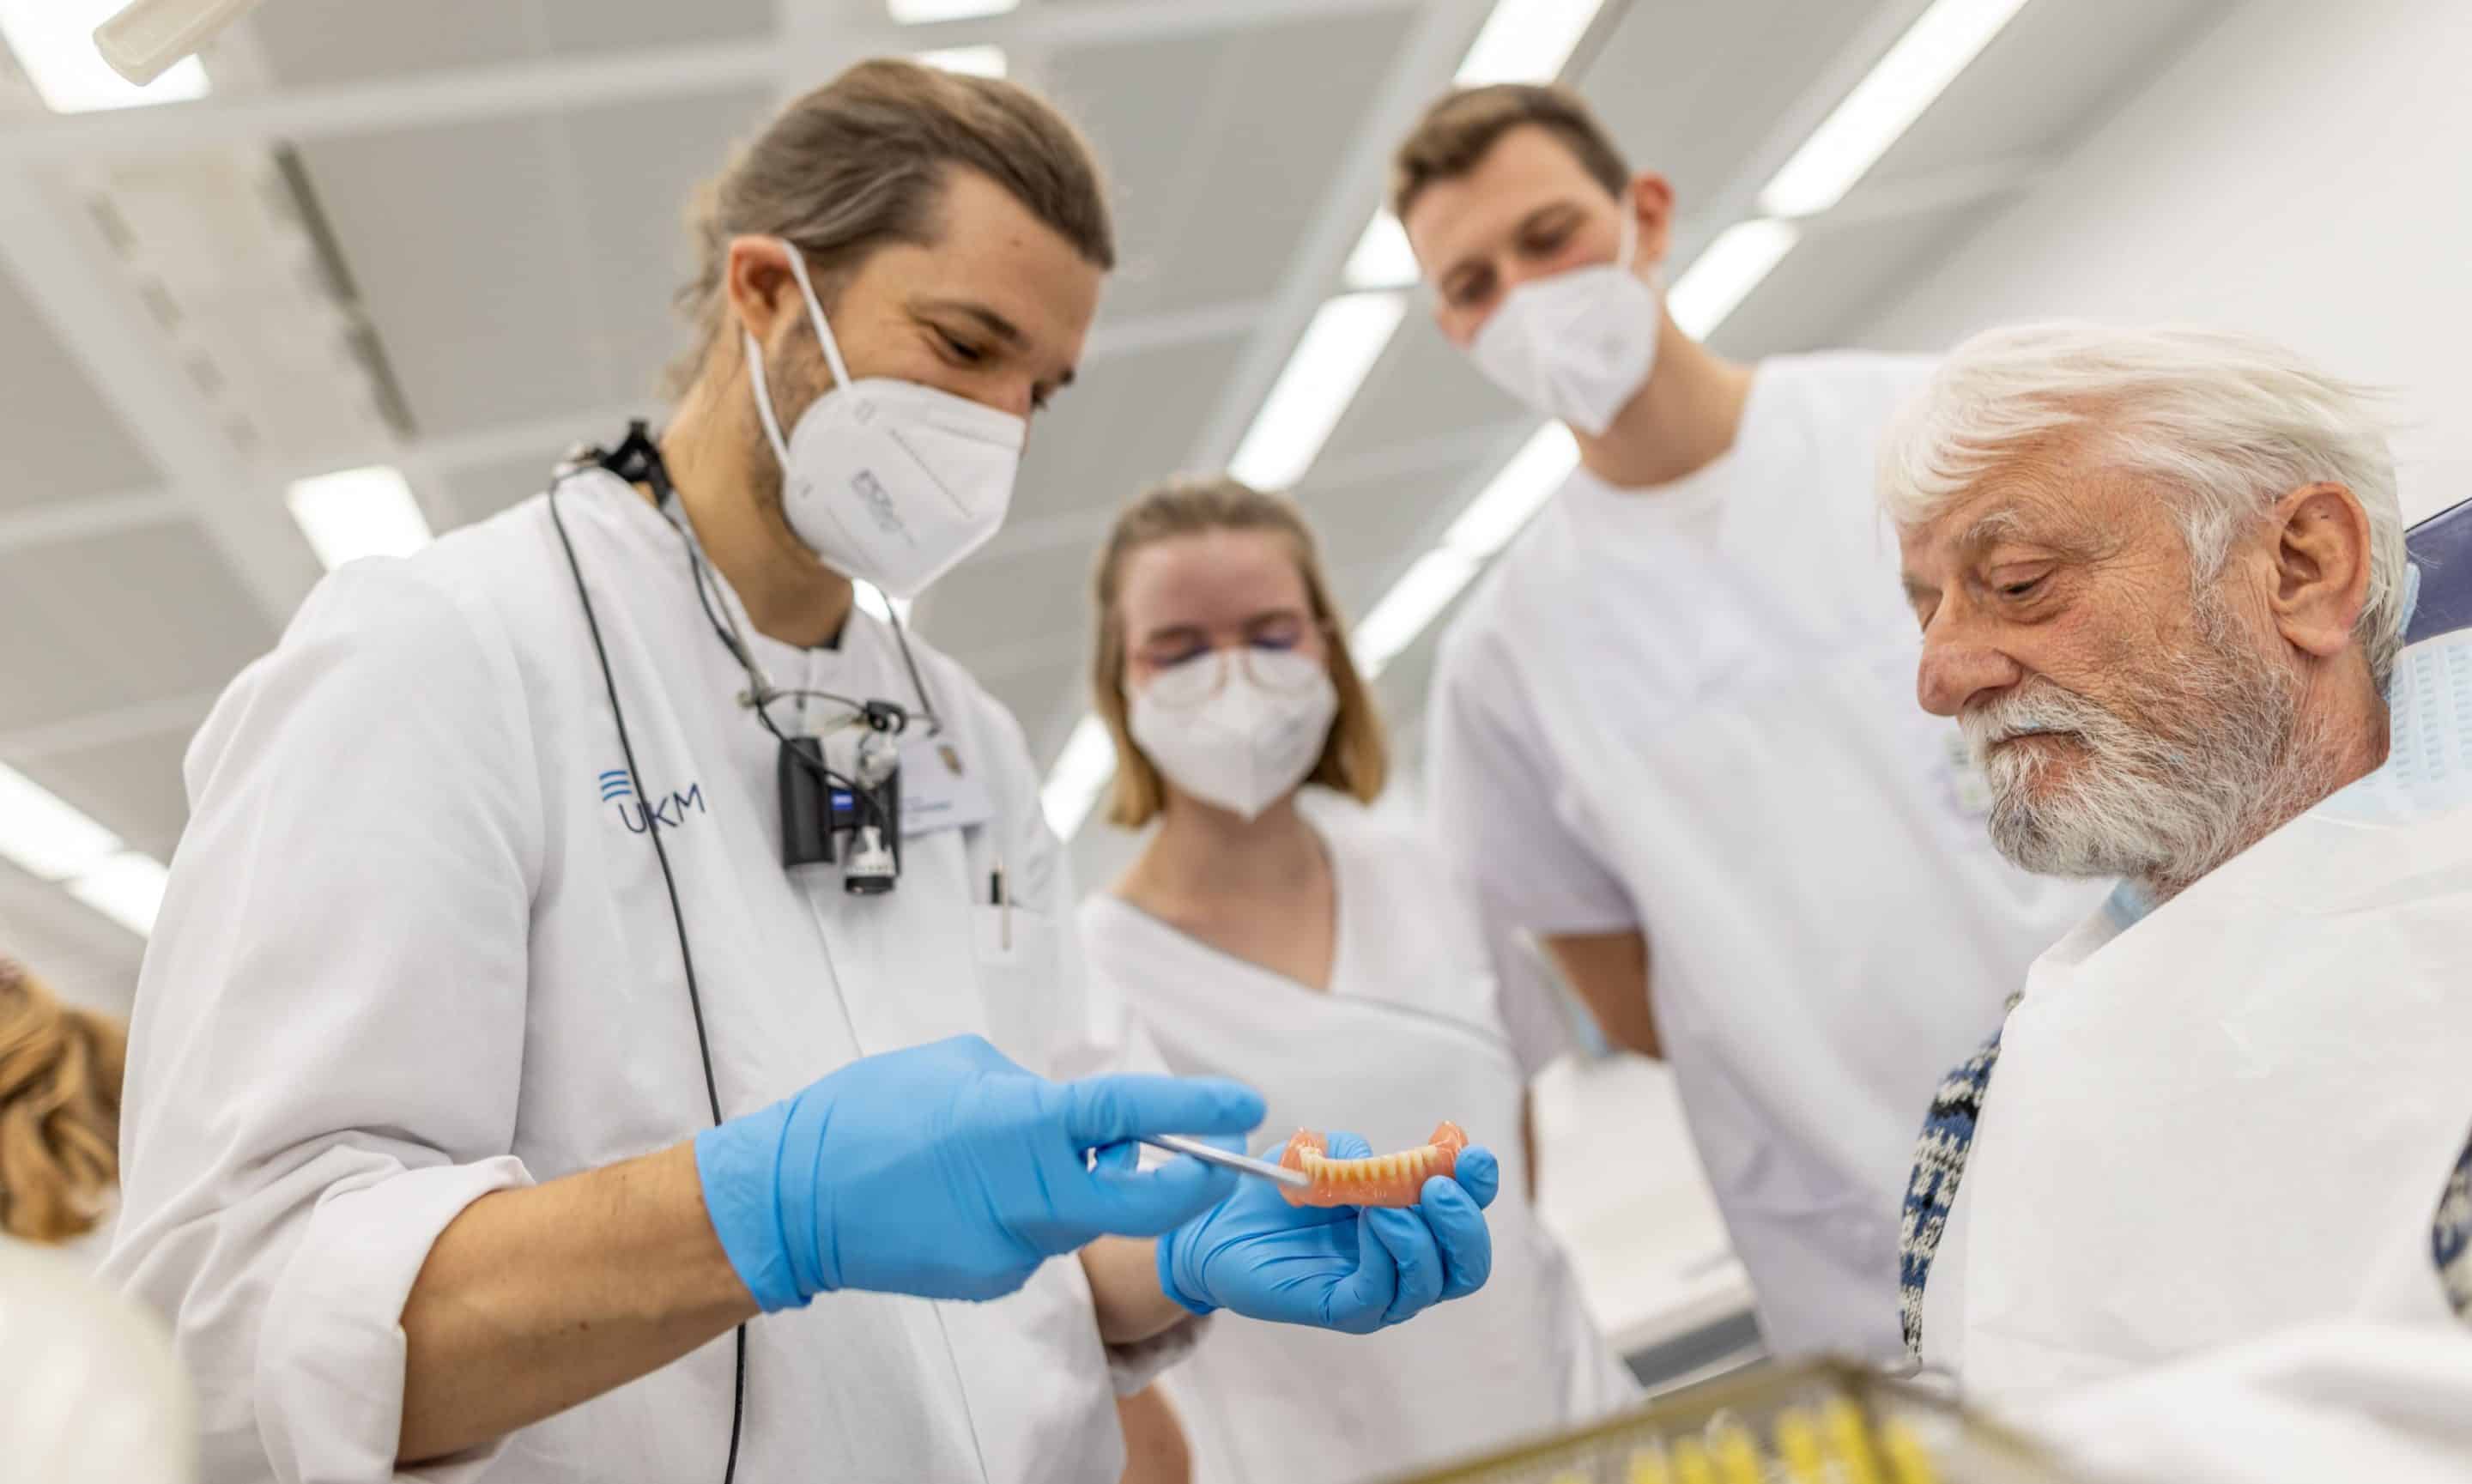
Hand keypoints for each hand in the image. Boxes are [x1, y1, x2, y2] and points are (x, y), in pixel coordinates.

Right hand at [695, 1035, 1264, 1308]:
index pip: (1133, 1116)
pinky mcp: (991, 1279)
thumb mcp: (957, 1067)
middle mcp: (1028, 1197)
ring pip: (1082, 1215)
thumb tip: (1062, 1107)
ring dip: (1086, 1181)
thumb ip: (1025, 1089)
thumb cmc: (864, 1117)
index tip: (1244, 1105)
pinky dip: (1031, 1209)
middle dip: (1184, 1183)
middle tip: (1207, 1156)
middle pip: (1140, 1203)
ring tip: (1030, 1146)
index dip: (1196, 1111)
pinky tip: (979, 1188)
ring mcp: (1011, 1249)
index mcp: (1022, 1128)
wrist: (790, 1201)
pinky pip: (1037, 1238)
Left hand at [1155, 1132, 1498, 1334]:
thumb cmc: (1276, 1192)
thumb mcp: (1318, 1157)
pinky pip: (1380, 1296)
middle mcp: (1404, 1264)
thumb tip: (1375, 1161)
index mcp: (1411, 1222)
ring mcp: (1376, 1293)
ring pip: (1431, 1284)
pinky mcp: (1340, 1309)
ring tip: (1384, 1206)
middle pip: (1467, 1266)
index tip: (1471, 1157)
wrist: (1217, 1225)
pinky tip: (1368, 1224)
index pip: (1466, 1217)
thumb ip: (1351, 1155)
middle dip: (1464, 1224)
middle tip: (1436, 1187)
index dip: (1479, 1187)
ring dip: (1419, 1239)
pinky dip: (1384, 1258)